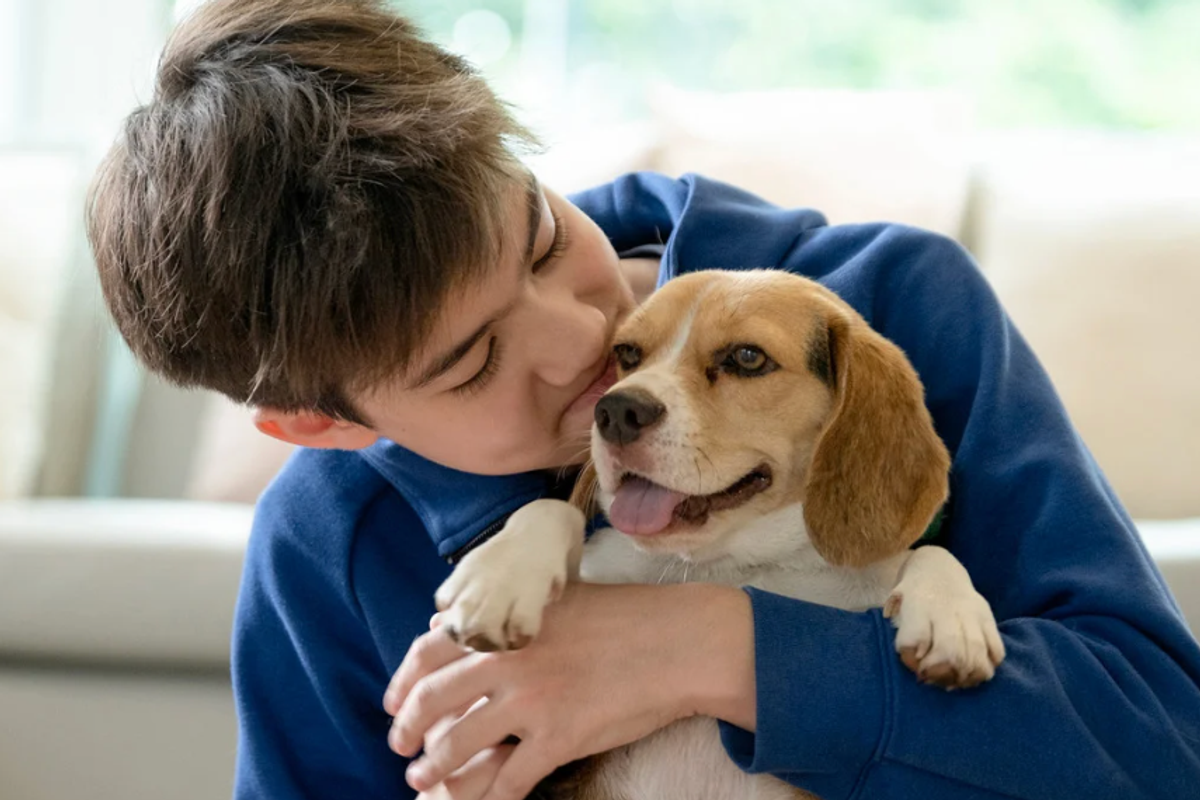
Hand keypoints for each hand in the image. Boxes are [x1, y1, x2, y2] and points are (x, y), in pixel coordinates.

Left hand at [383, 582, 754, 799]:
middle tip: (401, 746)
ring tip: (422, 779)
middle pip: (431, 702)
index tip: (393, 703)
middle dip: (407, 730)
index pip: (427, 652)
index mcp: (504, 624)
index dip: (402, 683)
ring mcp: (531, 702)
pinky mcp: (559, 739)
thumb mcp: (554, 598)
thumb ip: (507, 611)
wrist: (676, 641)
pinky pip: (508, 782)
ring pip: (459, 745)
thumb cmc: (622, 615)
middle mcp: (508, 661)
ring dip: (432, 769)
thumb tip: (458, 622)